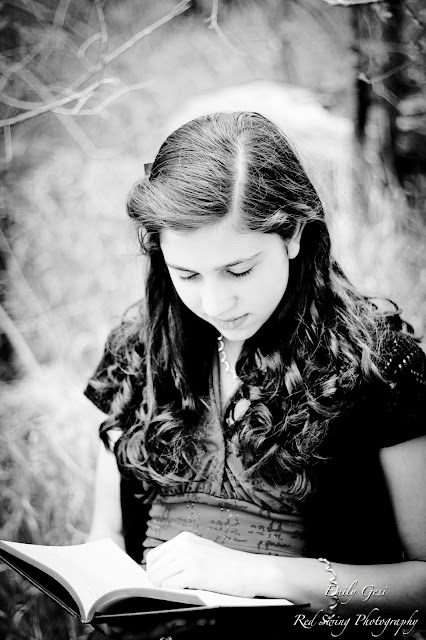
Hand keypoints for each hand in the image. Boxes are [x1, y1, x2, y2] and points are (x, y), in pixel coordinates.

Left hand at [145, 531, 263, 596]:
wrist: (250, 570)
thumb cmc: (227, 566)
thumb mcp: (201, 551)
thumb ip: (182, 556)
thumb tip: (157, 572)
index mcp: (184, 538)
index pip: (154, 556)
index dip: (153, 571)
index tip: (160, 582)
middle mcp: (184, 545)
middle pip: (153, 567)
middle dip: (156, 582)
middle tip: (167, 590)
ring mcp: (189, 558)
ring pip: (158, 577)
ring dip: (162, 588)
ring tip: (176, 592)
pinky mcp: (195, 573)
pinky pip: (169, 586)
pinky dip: (172, 593)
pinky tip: (184, 592)